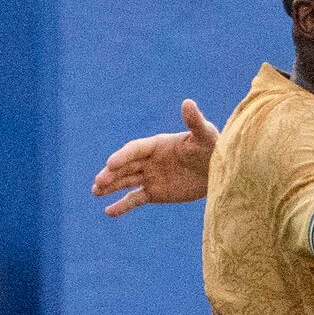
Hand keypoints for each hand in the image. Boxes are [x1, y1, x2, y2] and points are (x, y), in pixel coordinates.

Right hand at [94, 100, 218, 214]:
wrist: (217, 171)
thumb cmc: (212, 148)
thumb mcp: (204, 135)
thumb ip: (194, 121)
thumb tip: (188, 102)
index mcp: (157, 144)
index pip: (135, 150)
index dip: (123, 156)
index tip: (110, 164)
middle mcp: (149, 160)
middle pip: (126, 166)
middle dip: (111, 173)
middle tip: (99, 182)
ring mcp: (150, 176)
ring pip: (126, 181)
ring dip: (110, 186)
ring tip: (95, 192)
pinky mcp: (154, 193)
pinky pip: (134, 199)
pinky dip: (122, 205)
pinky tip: (108, 212)